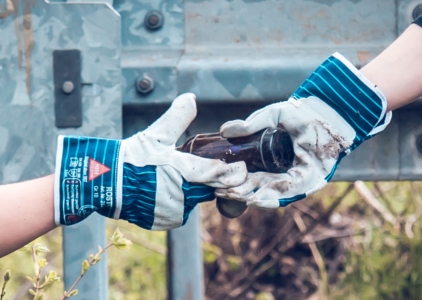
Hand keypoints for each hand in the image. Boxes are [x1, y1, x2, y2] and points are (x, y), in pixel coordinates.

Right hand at [54, 93, 246, 229]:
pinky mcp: (164, 223)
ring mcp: (173, 211)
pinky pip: (178, 213)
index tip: (242, 169)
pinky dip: (173, 204)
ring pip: (191, 201)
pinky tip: (158, 193)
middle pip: (205, 188)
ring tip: (163, 181)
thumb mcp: (155, 135)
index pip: (216, 173)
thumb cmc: (131, 157)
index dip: (231, 172)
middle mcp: (182, 195)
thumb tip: (191, 97)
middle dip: (202, 180)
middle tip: (184, 171)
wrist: (104, 182)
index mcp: (183, 171)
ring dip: (185, 192)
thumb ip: (177, 117)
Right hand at [216, 53, 391, 208]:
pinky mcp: (310, 181)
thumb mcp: (271, 118)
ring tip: (233, 195)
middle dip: (239, 191)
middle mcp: (285, 173)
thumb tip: (223, 131)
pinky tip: (256, 199)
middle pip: (259, 187)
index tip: (218, 181)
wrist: (327, 112)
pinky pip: (289, 192)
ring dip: (252, 196)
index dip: (236, 180)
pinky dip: (272, 197)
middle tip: (220, 191)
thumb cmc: (302, 114)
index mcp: (275, 162)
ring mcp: (298, 179)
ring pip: (272, 193)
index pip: (253, 175)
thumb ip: (250, 125)